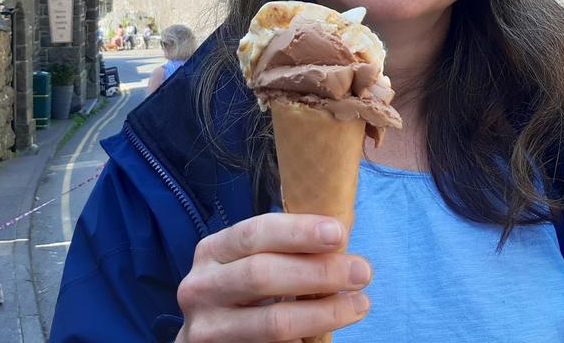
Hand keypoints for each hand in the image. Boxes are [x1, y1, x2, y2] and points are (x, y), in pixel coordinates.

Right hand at [176, 213, 371, 342]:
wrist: (211, 335)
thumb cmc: (243, 291)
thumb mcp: (251, 261)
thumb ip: (285, 251)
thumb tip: (340, 241)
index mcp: (212, 252)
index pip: (254, 233)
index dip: (298, 232)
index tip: (339, 234)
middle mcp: (201, 288)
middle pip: (263, 275)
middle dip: (319, 272)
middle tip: (361, 272)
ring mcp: (207, 329)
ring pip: (273, 323)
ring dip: (324, 313)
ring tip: (359, 304)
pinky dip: (305, 342)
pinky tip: (324, 336)